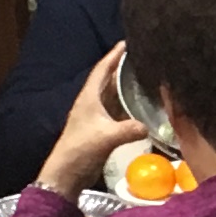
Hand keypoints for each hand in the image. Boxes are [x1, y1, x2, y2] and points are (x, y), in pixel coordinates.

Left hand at [38, 45, 150, 196]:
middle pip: (108, 80)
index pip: (102, 70)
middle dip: (122, 67)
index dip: (113, 56)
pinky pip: (117, 111)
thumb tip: (148, 126)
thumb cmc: (81, 149)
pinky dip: (127, 105)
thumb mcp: (106, 137)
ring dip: (125, 86)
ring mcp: (96, 117)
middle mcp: (92, 103)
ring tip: (144, 76)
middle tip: (141, 57)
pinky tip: (140, 104)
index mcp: (89, 98)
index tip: (126, 42)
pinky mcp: (101, 129)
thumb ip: (129, 129)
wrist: (67, 174)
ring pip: (113, 95)